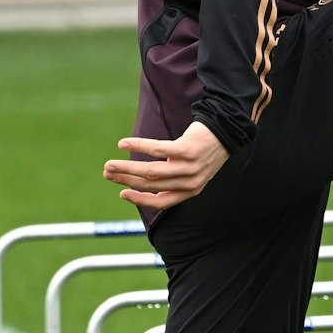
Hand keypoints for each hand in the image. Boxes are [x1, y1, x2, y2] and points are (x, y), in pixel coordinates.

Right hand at [102, 120, 227, 210]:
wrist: (226, 130)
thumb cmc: (203, 151)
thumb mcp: (191, 171)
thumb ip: (172, 179)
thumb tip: (140, 183)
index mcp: (191, 191)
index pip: (161, 202)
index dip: (139, 200)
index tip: (122, 193)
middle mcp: (191, 182)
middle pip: (152, 185)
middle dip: (126, 180)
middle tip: (107, 173)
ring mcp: (190, 166)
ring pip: (151, 171)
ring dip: (127, 168)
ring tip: (109, 164)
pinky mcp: (187, 149)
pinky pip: (157, 149)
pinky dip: (138, 146)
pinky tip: (123, 144)